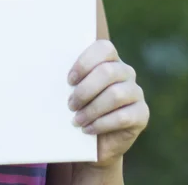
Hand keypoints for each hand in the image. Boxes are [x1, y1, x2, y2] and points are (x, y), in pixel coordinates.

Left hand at [67, 39, 148, 167]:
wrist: (95, 139)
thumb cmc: (79, 106)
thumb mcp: (72, 88)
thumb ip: (69, 77)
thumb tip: (45, 66)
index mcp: (109, 59)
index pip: (103, 48)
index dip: (85, 63)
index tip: (69, 80)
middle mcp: (125, 72)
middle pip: (107, 72)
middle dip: (85, 90)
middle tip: (70, 105)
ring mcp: (136, 92)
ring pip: (115, 95)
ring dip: (92, 109)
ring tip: (76, 120)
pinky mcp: (142, 114)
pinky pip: (123, 117)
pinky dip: (102, 124)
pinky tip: (88, 129)